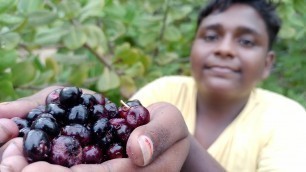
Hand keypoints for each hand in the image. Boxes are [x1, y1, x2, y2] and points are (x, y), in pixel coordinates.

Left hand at [0, 86, 188, 171]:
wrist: (161, 130)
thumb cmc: (167, 125)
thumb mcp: (170, 123)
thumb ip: (158, 135)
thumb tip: (138, 151)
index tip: (34, 168)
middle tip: (9, 162)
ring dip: (41, 169)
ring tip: (9, 159)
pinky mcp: (98, 166)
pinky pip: (74, 166)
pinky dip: (49, 161)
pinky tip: (25, 155)